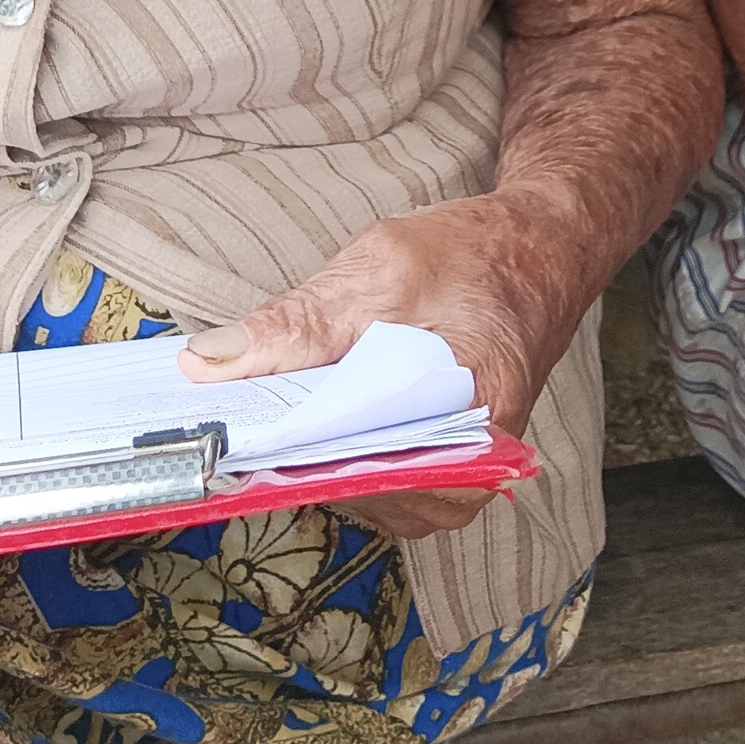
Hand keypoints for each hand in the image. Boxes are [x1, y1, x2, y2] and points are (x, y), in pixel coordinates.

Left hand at [179, 191, 582, 540]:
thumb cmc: (473, 256)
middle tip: (234, 411)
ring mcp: (459, 482)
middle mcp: (474, 472)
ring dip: (309, 451)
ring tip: (273, 404)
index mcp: (474, 419)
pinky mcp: (442, 475)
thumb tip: (205, 366)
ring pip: (358, 489)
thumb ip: (294, 324)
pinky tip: (312, 411)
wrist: (539, 254)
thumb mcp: (379, 268)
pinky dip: (334, 447)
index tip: (223, 429)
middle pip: (355, 485)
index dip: (282, 447)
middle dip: (288, 450)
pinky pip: (374, 478)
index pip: (360, 460)